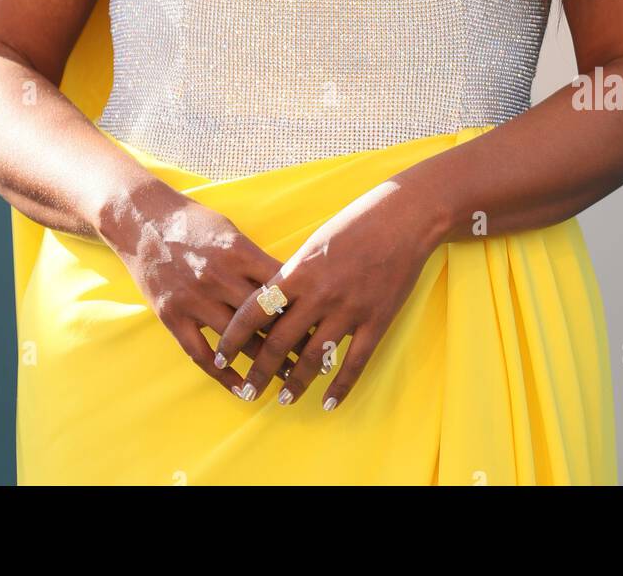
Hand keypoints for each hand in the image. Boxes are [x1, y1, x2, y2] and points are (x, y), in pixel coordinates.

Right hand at [99, 177, 305, 393]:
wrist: (142, 221)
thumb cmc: (193, 222)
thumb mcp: (231, 231)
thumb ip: (257, 259)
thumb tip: (290, 282)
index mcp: (239, 253)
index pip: (281, 288)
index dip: (305, 309)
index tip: (324, 326)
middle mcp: (219, 278)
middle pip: (264, 318)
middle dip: (293, 340)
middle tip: (316, 359)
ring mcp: (194, 300)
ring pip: (237, 341)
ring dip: (265, 363)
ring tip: (289, 380)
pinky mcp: (172, 316)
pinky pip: (201, 354)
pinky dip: (223, 375)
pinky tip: (243, 388)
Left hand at [213, 179, 438, 409]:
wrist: (402, 219)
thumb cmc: (355, 223)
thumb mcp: (314, 243)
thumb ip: (293, 274)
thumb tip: (273, 303)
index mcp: (298, 272)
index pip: (255, 312)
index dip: (234, 337)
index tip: (220, 355)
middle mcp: (318, 295)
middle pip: (278, 343)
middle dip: (259, 372)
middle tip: (248, 392)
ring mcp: (349, 310)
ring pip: (313, 359)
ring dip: (295, 383)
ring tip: (283, 399)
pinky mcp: (376, 321)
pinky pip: (354, 363)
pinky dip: (340, 387)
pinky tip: (329, 403)